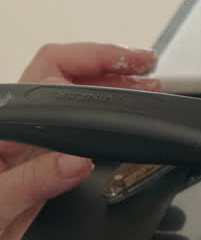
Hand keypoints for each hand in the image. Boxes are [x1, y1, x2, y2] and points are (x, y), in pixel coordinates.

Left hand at [1, 44, 160, 231]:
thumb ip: (34, 181)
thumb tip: (77, 161)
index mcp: (3, 126)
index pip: (51, 69)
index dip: (94, 58)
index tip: (131, 66)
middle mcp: (15, 130)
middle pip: (67, 78)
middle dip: (110, 68)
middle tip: (146, 71)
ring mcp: (28, 147)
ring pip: (73, 103)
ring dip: (109, 91)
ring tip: (146, 90)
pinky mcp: (39, 168)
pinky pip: (75, 134)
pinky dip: (103, 124)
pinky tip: (123, 130)